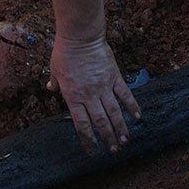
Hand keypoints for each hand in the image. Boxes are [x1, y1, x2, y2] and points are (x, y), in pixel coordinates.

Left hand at [49, 35, 141, 153]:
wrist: (80, 36)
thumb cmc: (64, 52)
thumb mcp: (54, 69)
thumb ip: (55, 83)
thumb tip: (50, 89)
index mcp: (73, 96)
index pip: (81, 124)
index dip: (88, 140)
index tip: (92, 152)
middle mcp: (89, 95)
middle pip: (100, 122)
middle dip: (108, 139)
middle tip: (114, 150)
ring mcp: (103, 87)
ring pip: (114, 112)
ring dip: (121, 128)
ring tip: (126, 141)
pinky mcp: (115, 77)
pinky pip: (125, 95)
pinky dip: (132, 106)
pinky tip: (138, 117)